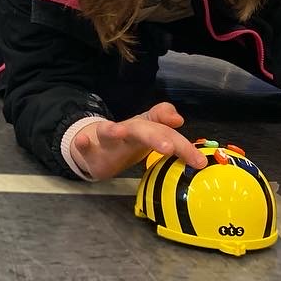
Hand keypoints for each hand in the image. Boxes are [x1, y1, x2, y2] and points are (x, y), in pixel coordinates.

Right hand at [70, 101, 208, 179]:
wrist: (96, 144)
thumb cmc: (129, 140)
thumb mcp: (149, 131)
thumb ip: (164, 124)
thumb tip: (179, 118)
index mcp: (144, 129)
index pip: (166, 133)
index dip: (182, 145)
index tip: (199, 162)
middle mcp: (126, 131)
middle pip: (140, 130)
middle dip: (154, 136)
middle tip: (169, 148)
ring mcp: (106, 141)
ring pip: (107, 132)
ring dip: (111, 130)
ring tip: (117, 132)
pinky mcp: (89, 151)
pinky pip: (84, 146)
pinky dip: (82, 143)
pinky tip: (82, 142)